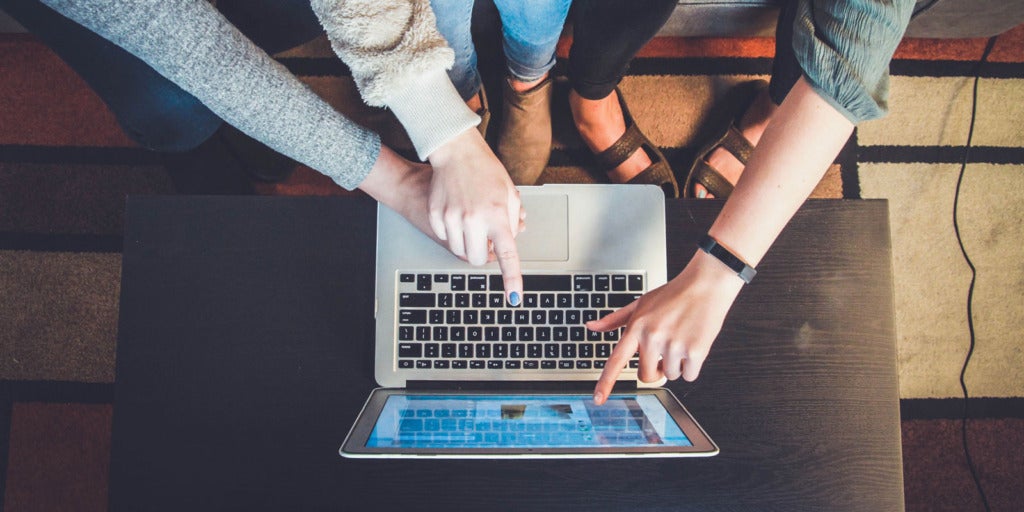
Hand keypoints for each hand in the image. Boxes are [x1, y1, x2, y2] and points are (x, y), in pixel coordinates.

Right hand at [426, 128, 524, 302]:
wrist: (456, 152)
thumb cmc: (485, 170)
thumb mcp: (509, 194)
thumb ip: (513, 221)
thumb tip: (512, 241)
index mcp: (497, 215)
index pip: (507, 255)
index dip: (512, 279)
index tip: (514, 298)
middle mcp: (474, 219)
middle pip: (477, 259)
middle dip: (482, 254)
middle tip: (486, 239)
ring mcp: (452, 218)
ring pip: (459, 251)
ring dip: (467, 243)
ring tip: (472, 221)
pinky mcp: (436, 215)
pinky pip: (445, 238)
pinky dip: (452, 232)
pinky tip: (457, 213)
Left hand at [587, 251, 744, 404]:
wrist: (706, 284)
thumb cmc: (673, 294)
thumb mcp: (640, 303)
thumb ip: (615, 319)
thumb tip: (591, 326)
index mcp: (637, 327)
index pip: (616, 360)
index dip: (606, 382)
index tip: (598, 399)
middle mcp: (653, 337)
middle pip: (646, 376)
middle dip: (655, 370)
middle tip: (664, 353)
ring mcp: (674, 345)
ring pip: (670, 375)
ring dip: (676, 365)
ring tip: (681, 340)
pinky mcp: (696, 351)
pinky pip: (689, 376)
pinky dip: (692, 366)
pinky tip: (693, 344)